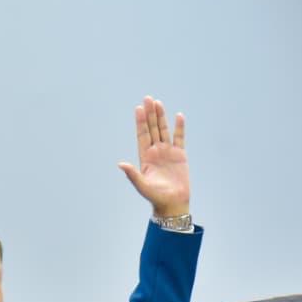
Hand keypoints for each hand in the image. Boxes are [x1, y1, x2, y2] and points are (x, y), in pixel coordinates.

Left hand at [118, 96, 189, 216]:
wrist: (172, 203)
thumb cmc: (155, 197)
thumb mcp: (142, 185)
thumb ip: (132, 174)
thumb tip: (120, 164)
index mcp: (145, 157)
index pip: (142, 135)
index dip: (140, 122)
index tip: (138, 108)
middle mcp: (155, 152)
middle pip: (152, 129)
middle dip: (150, 114)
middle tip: (148, 98)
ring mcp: (168, 152)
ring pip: (164, 130)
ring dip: (161, 117)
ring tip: (158, 102)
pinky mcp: (180, 155)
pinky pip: (179, 138)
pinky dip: (179, 127)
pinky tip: (179, 116)